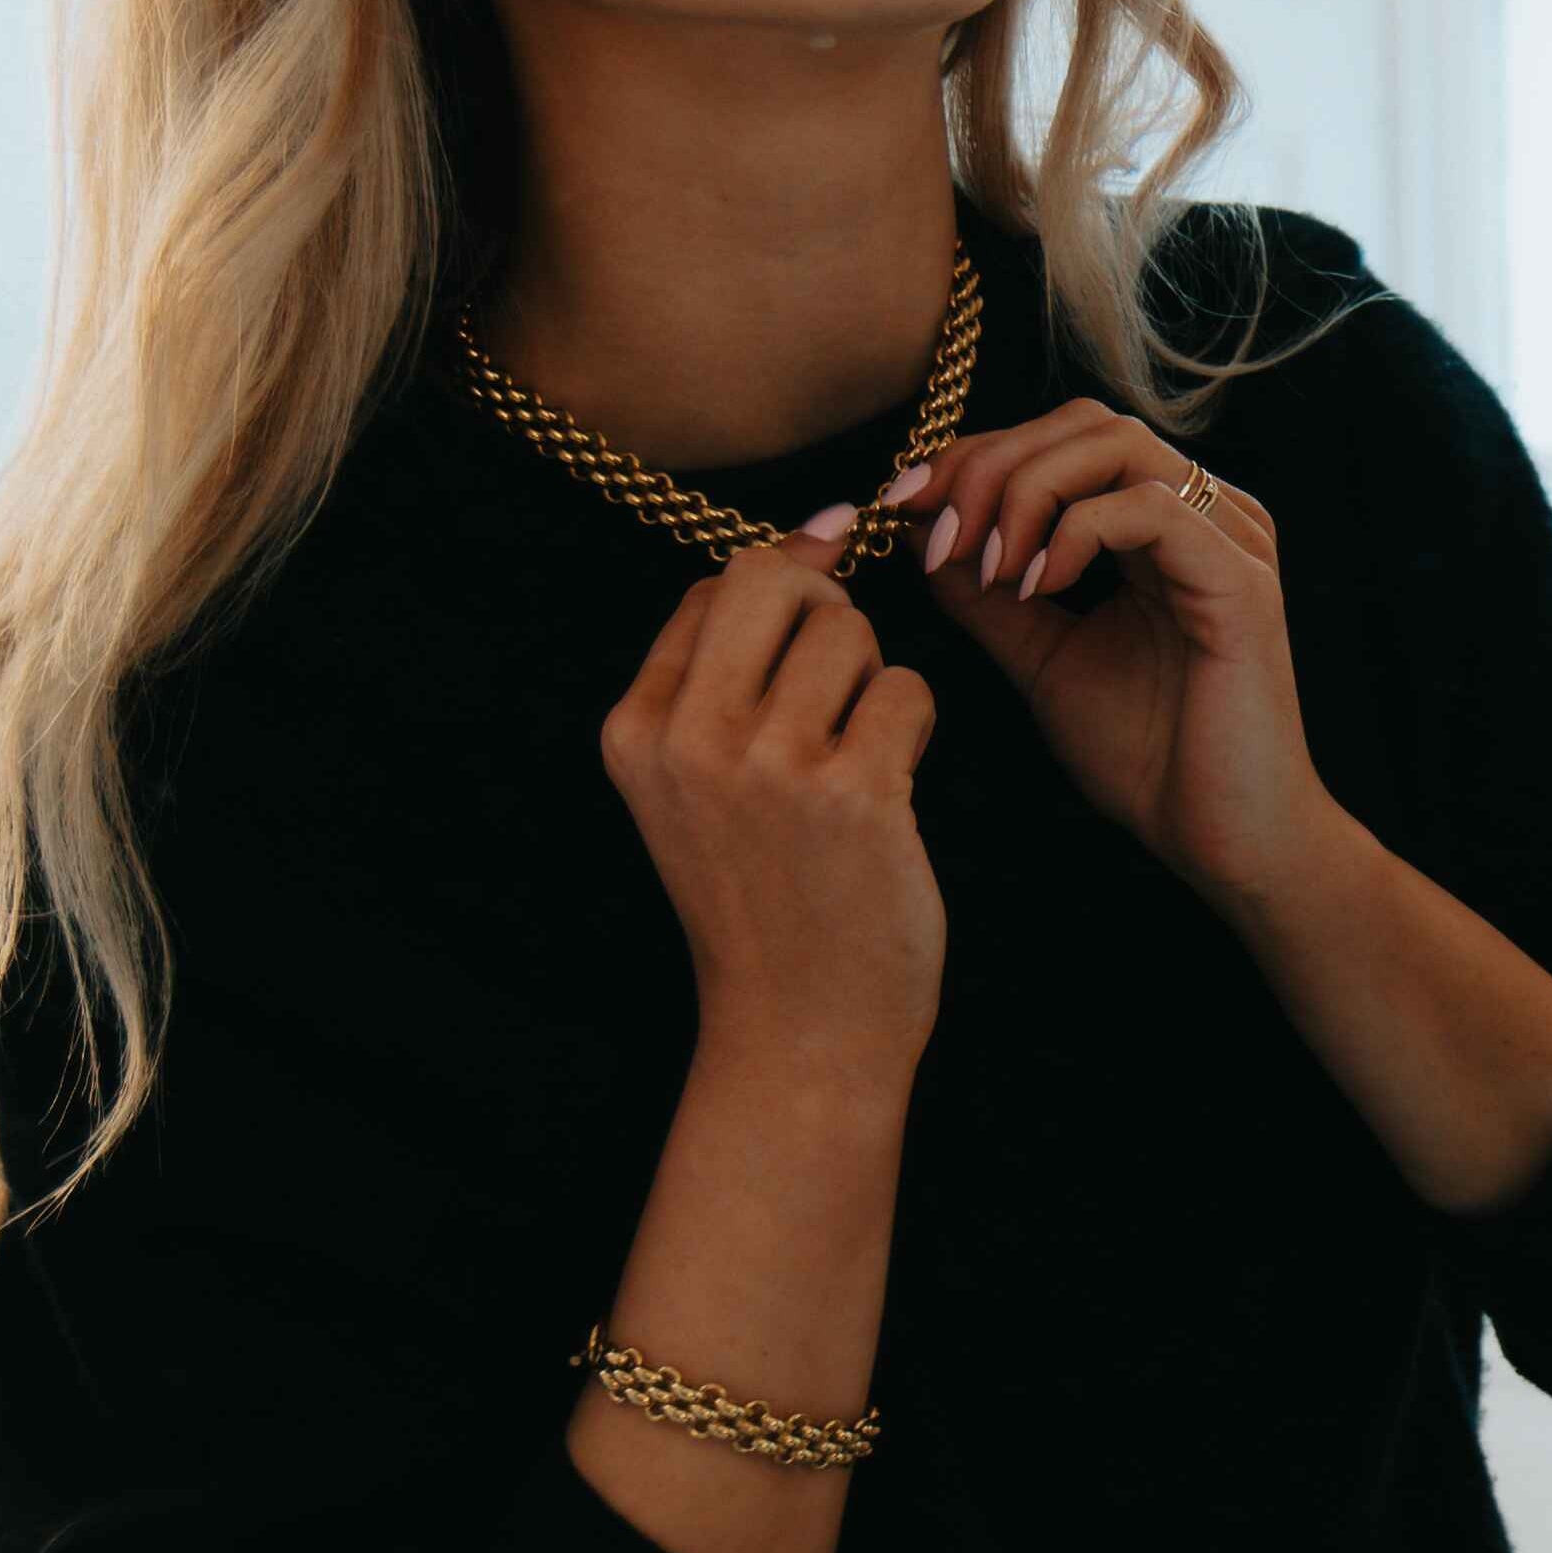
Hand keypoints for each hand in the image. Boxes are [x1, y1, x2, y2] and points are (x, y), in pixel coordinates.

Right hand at [602, 507, 946, 1071]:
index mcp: (635, 730)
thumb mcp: (700, 782)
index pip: (712, 589)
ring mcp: (769, 766)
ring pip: (850, 631)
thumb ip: (730, 666)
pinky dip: (916, 725)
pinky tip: (893, 785)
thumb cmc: (765, 895)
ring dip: (875, 677)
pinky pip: (908, 689)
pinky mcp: (853, 793)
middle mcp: (689, 739)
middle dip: (826, 607)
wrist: (800, 1026)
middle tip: (843, 679)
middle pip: (771, 578)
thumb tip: (817, 526)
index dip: (780, 599)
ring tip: (863, 748)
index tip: (806, 653)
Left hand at [882, 402, 1331, 906]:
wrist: (1224, 839)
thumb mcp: (1042, 657)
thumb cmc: (1151, 758)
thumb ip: (987, 593)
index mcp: (1164, 527)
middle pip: (1086, 421)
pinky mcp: (1241, 580)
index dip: (976, 457)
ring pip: (1116, 445)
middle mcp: (1206, 515)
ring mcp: (1230, 540)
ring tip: (989, 565)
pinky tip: (1037, 588)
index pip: (1065, 439)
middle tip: (936, 532)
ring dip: (1026, 491)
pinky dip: (1073, 533)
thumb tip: (922, 530)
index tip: (902, 507)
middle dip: (992, 464)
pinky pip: (1148, 508)